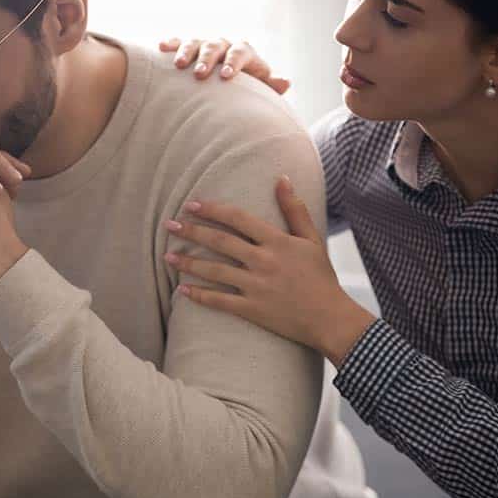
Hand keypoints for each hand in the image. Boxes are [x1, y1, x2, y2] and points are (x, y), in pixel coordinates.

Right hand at [159, 37, 290, 94]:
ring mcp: (205, 45)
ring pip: (196, 42)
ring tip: (179, 65)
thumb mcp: (259, 89)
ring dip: (187, 51)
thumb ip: (270, 85)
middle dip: (207, 58)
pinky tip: (161, 47)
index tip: (225, 76)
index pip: (241, 52)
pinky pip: (179, 42)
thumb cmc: (246, 90)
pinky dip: (172, 43)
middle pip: (216, 46)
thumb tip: (286, 82)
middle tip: (199, 74)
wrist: (228, 83)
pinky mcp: (188, 48)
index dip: (234, 62)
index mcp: (244, 52)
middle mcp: (224, 45)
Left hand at [162, 177, 373, 365]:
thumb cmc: (321, 277)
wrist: (330, 318)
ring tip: (167, 255)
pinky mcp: (252, 309)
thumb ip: (294, 209)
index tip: (191, 205)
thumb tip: (282, 178)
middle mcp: (263, 261)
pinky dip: (199, 295)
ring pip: (214, 271)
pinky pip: (220, 301)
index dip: (212, 210)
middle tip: (169, 225)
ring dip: (188, 263)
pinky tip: (182, 290)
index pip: (238, 219)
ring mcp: (256, 286)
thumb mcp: (312, 239)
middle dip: (192, 232)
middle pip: (220, 242)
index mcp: (277, 241)